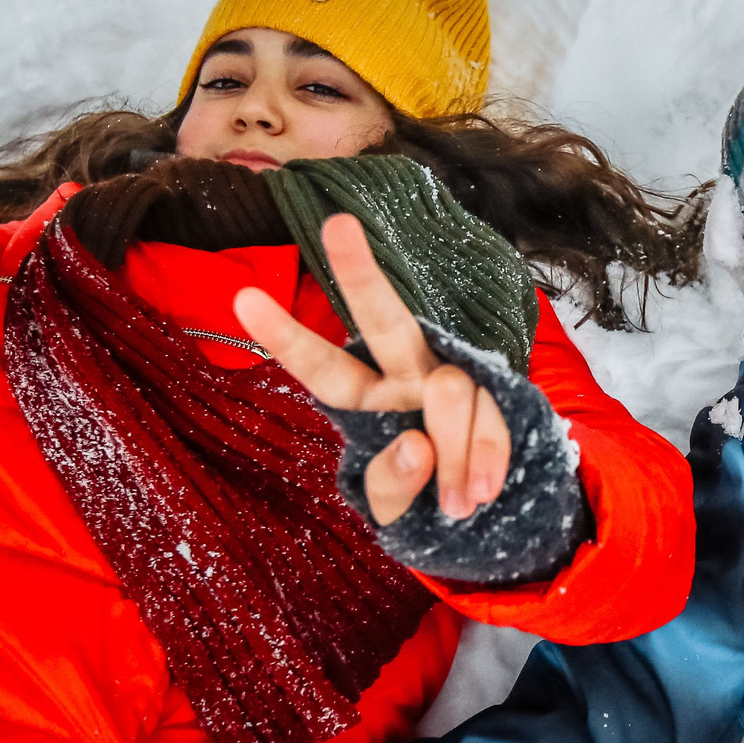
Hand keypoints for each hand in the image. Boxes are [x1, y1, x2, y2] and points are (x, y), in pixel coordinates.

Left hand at [234, 214, 511, 525]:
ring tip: (459, 507)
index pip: (321, 366)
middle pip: (384, 321)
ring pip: (450, 390)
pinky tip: (483, 494)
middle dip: (361, 273)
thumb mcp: (393, 511)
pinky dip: (486, 460)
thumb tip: (419, 447)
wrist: (493, 517)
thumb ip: (392, 486)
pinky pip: (492, 418)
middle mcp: (406, 376)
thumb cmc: (425, 504)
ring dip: (456, 457)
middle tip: (338, 225)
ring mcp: (454, 380)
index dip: (285, 336)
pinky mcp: (501, 394)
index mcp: (364, 399)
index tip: (242, 299)